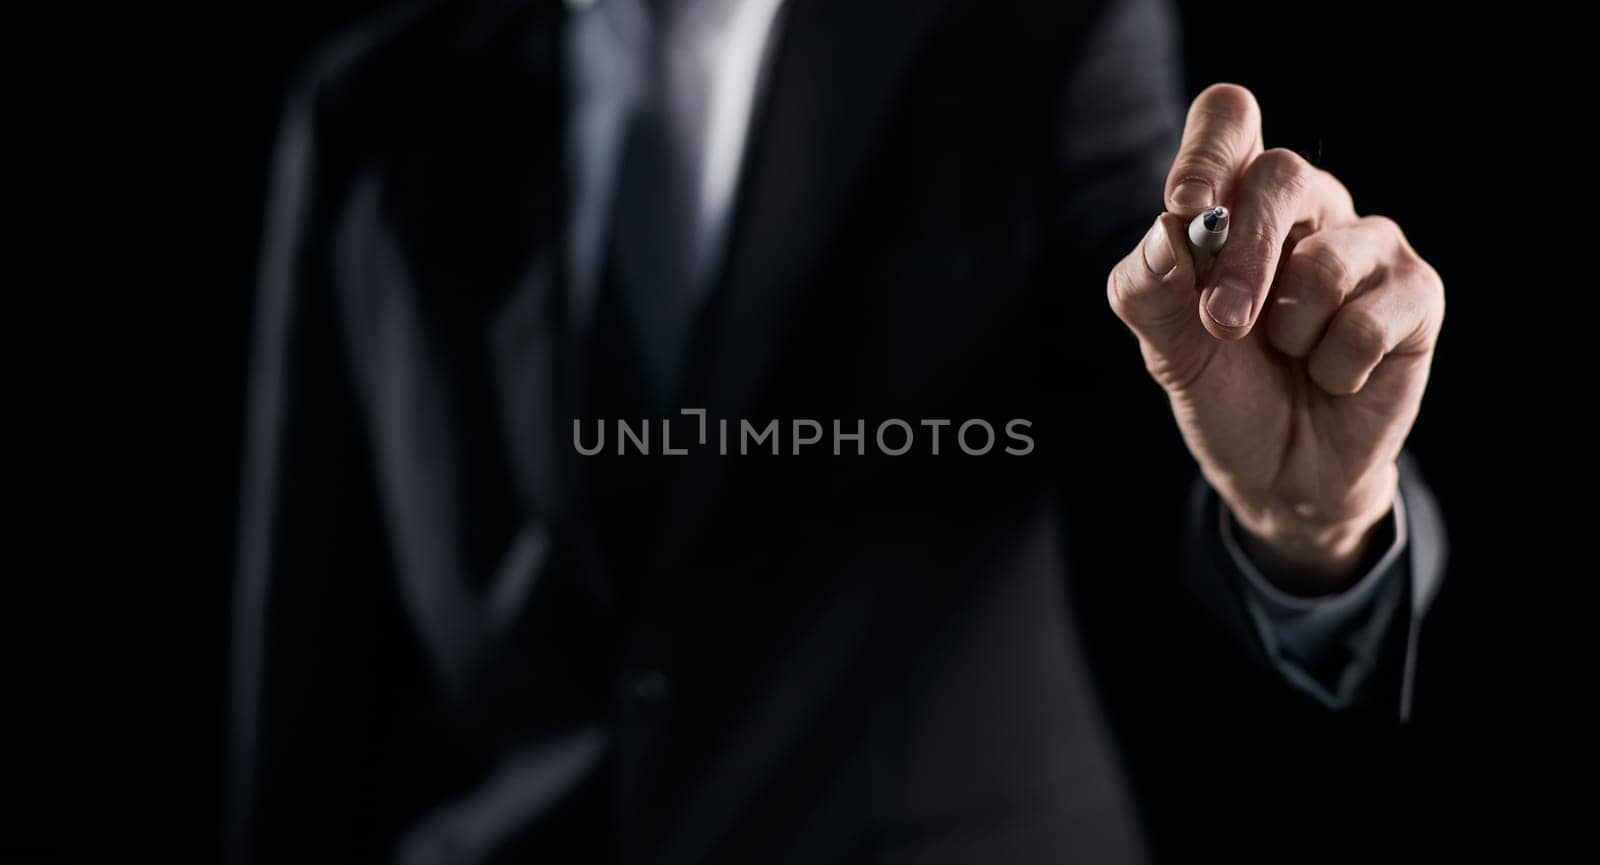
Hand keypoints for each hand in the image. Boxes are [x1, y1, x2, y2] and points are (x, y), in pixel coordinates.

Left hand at [1106, 84, 1443, 593]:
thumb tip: (1168, 230)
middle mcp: (1307, 204)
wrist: (1279, 470)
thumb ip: (1149, 286)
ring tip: (1288, 357)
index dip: (1207, 150)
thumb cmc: (1223, 388)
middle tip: (1223, 325)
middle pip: (1281, 173)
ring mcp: (1367, 244)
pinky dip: (1335, 368)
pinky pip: (1366, 320)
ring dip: (1289, 331)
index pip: (1230, 117)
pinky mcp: (1415, 292)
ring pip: (1324, 260)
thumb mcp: (1165, 345)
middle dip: (1243, 260)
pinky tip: (1334, 377)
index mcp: (1238, 198)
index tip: (1187, 209)